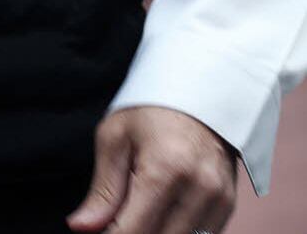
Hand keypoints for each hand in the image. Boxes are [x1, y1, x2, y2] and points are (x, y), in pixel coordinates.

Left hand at [66, 106, 237, 232]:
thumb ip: (103, 190)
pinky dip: (175, 232)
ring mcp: (219, 200)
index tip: (97, 231)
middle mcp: (199, 189)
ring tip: (134, 213)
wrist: (196, 89)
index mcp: (165, 169)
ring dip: (155, 233)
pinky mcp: (228, 205)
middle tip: (113, 221)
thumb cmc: (149, 109)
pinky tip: (158, 215)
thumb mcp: (115, 138)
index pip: (133, 230)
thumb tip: (81, 227)